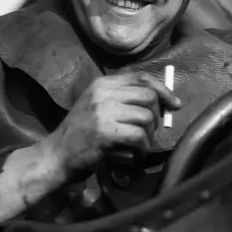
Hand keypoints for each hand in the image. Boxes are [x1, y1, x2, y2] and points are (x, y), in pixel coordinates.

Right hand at [48, 71, 180, 177]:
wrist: (56, 155)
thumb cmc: (80, 133)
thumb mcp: (97, 106)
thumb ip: (122, 99)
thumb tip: (160, 100)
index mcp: (102, 83)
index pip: (140, 77)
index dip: (162, 89)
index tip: (174, 103)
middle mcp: (102, 93)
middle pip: (148, 96)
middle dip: (157, 115)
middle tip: (152, 130)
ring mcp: (102, 111)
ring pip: (146, 117)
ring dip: (150, 134)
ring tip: (141, 144)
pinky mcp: (104, 131)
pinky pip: (139, 135)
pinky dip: (143, 147)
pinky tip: (137, 153)